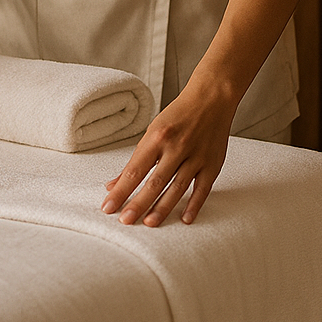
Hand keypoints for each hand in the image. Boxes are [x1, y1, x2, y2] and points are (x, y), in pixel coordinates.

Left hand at [101, 74, 237, 226]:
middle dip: (138, 203)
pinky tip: (185, 219)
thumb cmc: (178, 115)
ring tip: (149, 223)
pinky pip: (202, 188)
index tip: (108, 207)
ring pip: (177, 187)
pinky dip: (194, 205)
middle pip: (154, 181)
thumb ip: (136, 160)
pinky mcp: (213, 164)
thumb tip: (113, 184)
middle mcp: (176, 147)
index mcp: (157, 137)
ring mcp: (196, 157)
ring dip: (163, 207)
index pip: (134, 170)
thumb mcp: (152, 131)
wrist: (211, 98)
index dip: (120, 191)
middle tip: (125, 221)